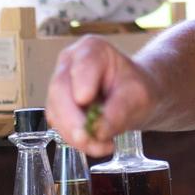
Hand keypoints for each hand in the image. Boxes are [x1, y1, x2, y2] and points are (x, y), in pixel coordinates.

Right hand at [46, 36, 157, 155]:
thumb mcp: (139, 96)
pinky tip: (96, 144)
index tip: (85, 99)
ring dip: (75, 135)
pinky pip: (59, 126)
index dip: (82, 83)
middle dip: (73, 119)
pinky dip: (75, 140)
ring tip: (103, 146)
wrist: (135, 100)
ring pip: (56, 111)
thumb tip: (98, 131)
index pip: (82, 65)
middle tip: (88, 138)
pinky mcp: (58, 108)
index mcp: (91, 49)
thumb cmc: (137, 89)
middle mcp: (70, 64)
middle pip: (60, 90)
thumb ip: (120, 110)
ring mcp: (60, 86)